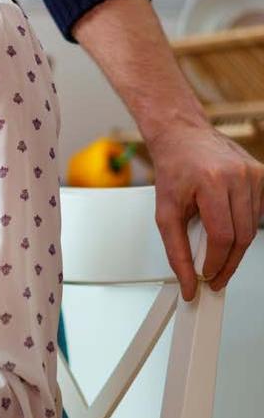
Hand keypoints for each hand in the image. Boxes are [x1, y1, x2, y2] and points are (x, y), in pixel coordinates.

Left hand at [148, 124, 263, 299]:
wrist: (182, 135)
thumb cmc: (173, 167)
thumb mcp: (164, 210)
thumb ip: (176, 249)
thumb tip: (188, 282)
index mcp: (211, 181)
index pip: (223, 236)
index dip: (217, 263)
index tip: (208, 276)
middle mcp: (237, 175)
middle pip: (243, 236)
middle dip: (229, 261)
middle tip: (215, 275)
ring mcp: (254, 173)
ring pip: (253, 227)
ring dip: (235, 243)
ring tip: (216, 247)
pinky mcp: (262, 174)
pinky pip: (258, 212)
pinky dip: (243, 224)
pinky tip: (228, 222)